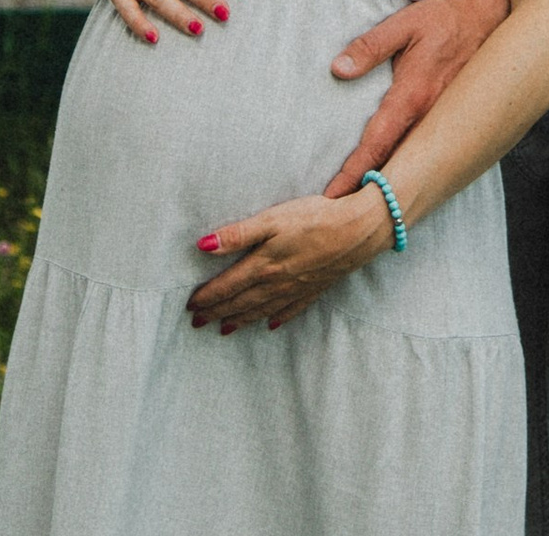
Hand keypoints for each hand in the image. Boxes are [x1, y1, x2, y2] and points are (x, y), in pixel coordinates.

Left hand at [187, 190, 395, 331]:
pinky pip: (290, 310)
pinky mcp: (314, 289)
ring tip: (225, 329)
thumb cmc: (314, 218)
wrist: (358, 230)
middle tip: (198, 322)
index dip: (207, 296)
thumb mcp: (272, 219)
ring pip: (261, 310)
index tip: (190, 305)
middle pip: (240, 302)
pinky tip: (270, 324)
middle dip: (217, 312)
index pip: (227, 286)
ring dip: (240, 320)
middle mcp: (276, 283)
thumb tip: (202, 246)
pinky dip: (277, 319)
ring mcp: (296, 289)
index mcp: (263, 265)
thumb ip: (238, 234)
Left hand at [319, 0, 510, 194]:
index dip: (354, 173)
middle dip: (369, 191)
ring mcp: (445, 121)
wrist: (492, 17)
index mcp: (412, 96)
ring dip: (392, 183)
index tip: (333, 197)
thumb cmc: (445, 20)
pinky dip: (413, 169)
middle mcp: (430, 116)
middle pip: (395, 164)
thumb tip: (338, 69)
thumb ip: (370, 46)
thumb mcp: (404, 24)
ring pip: (414, 162)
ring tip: (366, 209)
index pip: (377, 144)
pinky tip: (401, 180)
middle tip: (341, 217)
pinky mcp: (455, 121)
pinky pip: (430, 151)